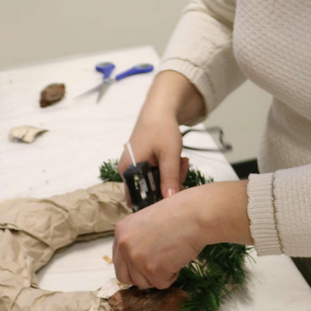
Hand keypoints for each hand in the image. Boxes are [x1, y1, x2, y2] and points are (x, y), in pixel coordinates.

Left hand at [112, 180, 252, 288]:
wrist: (196, 214)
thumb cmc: (180, 212)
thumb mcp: (148, 221)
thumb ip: (138, 238)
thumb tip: (140, 257)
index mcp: (121, 231)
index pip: (118, 259)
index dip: (133, 265)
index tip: (145, 264)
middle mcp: (124, 246)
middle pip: (124, 276)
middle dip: (141, 276)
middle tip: (158, 269)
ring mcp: (137, 259)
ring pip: (143, 283)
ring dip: (159, 275)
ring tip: (173, 256)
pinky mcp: (153, 271)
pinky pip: (161, 284)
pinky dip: (172, 275)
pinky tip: (179, 258)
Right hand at [118, 71, 204, 203]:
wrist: (160, 110)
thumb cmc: (162, 128)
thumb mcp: (169, 155)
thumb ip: (170, 178)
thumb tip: (169, 200)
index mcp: (129, 169)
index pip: (140, 198)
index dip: (158, 199)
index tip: (177, 190)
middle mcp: (127, 171)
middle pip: (149, 191)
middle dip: (169, 184)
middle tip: (183, 168)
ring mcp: (133, 167)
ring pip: (154, 183)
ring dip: (171, 176)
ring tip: (182, 161)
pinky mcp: (141, 164)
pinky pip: (155, 175)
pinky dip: (167, 171)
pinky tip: (176, 160)